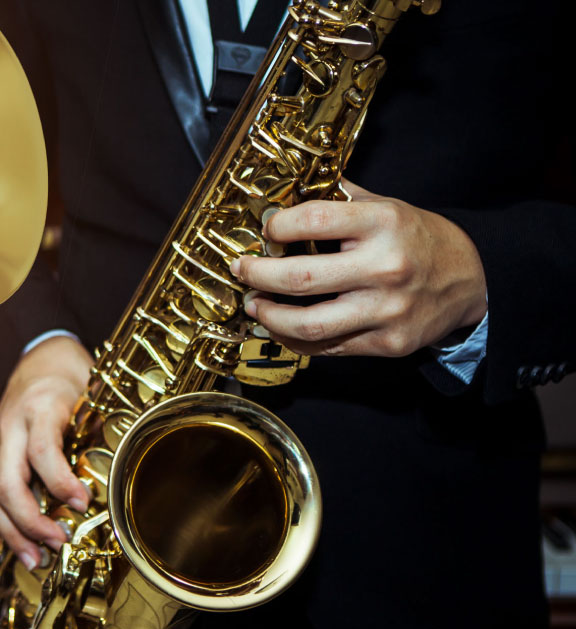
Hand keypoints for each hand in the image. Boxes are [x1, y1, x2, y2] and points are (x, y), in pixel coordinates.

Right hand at [0, 335, 91, 566]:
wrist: (37, 358)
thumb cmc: (70, 379)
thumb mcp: (91, 395)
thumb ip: (100, 430)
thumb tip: (121, 473)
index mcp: (38, 408)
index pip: (42, 451)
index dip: (60, 482)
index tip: (82, 505)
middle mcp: (9, 428)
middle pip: (8, 484)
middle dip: (32, 522)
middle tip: (57, 544)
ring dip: (11, 534)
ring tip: (34, 560)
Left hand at [230, 179, 486, 356]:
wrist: (473, 279)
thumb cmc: (419, 239)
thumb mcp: (386, 206)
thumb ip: (339, 200)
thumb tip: (286, 193)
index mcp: (383, 224)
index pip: (313, 221)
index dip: (277, 227)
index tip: (265, 231)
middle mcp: (385, 267)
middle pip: (300, 279)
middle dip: (258, 276)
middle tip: (242, 271)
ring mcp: (387, 310)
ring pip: (308, 325)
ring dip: (269, 317)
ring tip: (255, 305)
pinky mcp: (388, 342)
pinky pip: (328, 348)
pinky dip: (295, 339)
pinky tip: (282, 326)